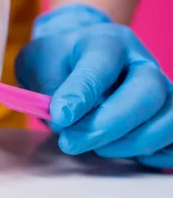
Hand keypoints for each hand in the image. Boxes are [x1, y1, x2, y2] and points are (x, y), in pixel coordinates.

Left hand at [15, 3, 172, 168]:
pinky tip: (128, 156)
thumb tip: (65, 122)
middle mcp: (140, 61)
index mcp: (106, 42)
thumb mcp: (37, 63)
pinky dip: (158, 154)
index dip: (81, 95)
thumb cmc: (56, 61)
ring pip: (170, 118)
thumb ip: (47, 88)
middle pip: (146, 93)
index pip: (101, 67)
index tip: (61, 117)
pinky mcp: (167, 113)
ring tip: (98, 149)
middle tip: (71, 142)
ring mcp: (161, 87)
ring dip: (133, 142)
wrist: (74, 58)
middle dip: (108, 125)